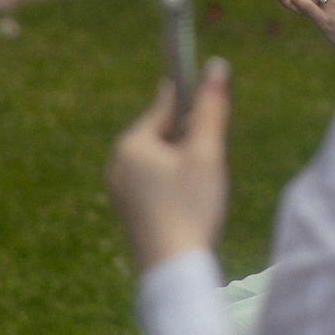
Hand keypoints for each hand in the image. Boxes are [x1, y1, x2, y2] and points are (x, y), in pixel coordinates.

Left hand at [106, 63, 230, 271]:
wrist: (172, 269)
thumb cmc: (191, 206)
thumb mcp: (207, 153)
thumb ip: (211, 109)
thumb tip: (217, 66)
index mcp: (131, 143)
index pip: (166, 106)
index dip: (195, 102)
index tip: (215, 102)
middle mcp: (117, 162)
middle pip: (163, 134)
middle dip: (191, 140)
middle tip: (213, 161)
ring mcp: (119, 189)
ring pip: (160, 160)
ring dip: (185, 164)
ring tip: (204, 187)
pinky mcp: (128, 211)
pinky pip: (153, 183)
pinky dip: (174, 184)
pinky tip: (191, 203)